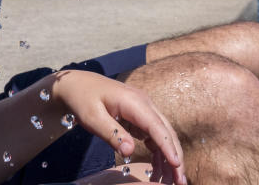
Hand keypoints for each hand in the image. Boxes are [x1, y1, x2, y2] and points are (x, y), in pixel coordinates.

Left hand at [51, 70, 185, 183]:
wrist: (77, 84)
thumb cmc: (83, 99)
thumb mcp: (92, 118)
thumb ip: (112, 133)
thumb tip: (130, 151)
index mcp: (134, 102)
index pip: (156, 126)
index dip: (167, 146)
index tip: (176, 165)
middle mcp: (145, 104)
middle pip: (166, 132)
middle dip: (175, 157)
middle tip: (180, 182)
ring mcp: (144, 109)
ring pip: (162, 135)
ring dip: (168, 157)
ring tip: (170, 182)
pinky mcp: (140, 116)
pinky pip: (154, 136)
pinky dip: (158, 153)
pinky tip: (157, 170)